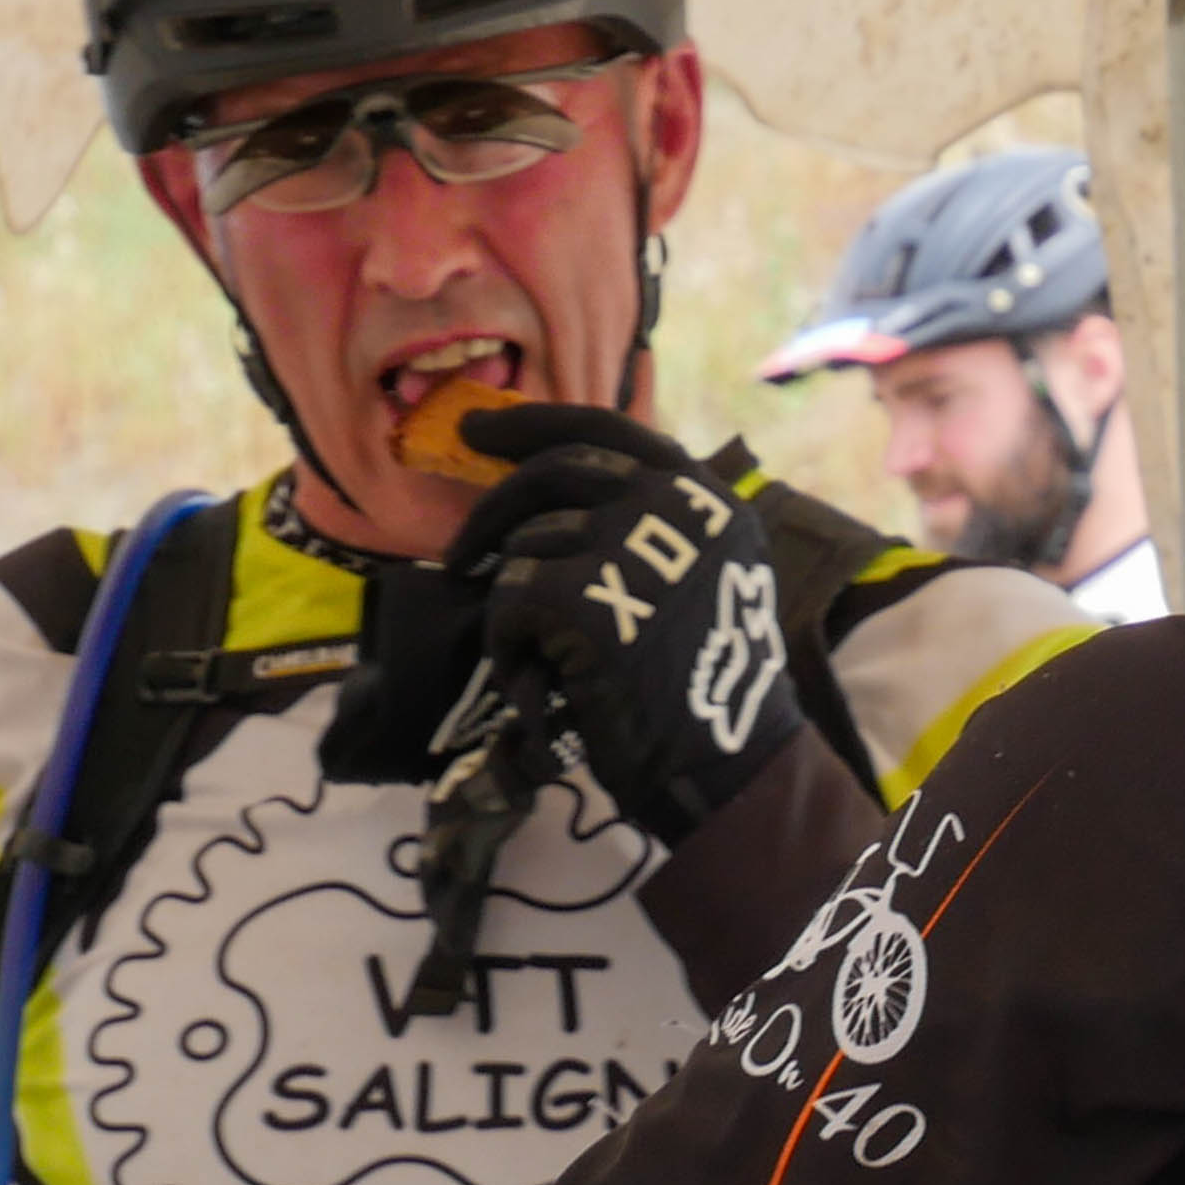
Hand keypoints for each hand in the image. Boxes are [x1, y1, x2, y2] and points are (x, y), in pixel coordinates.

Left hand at [451, 400, 803, 842]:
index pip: (608, 429)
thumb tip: (538, 477)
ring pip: (526, 546)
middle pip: (554, 473)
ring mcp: (633, 549)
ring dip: (518, 603)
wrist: (726, 760)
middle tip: (459, 556)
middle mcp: (676, 508)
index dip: (534, 423)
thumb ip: (649, 523)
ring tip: (547, 653)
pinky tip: (538, 676)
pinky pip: (509, 601)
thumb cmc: (704, 681)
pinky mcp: (588, 599)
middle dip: (492, 511)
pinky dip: (508, 644)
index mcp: (708, 497)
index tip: (479, 428)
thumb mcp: (703, 574)